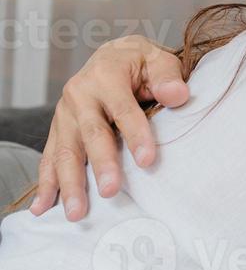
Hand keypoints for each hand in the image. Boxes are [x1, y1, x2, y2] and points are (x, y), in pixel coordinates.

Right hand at [32, 35, 188, 220]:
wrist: (111, 56)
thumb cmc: (141, 64)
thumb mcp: (159, 60)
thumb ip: (168, 77)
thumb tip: (177, 94)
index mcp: (106, 76)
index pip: (123, 109)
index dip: (135, 134)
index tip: (148, 161)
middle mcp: (79, 95)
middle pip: (90, 134)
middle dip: (100, 164)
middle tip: (110, 191)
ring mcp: (65, 114)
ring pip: (65, 152)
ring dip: (70, 183)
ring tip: (78, 212)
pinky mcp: (59, 129)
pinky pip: (49, 158)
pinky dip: (46, 184)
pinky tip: (43, 208)